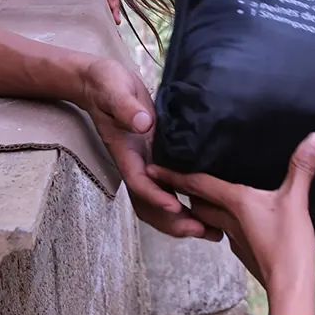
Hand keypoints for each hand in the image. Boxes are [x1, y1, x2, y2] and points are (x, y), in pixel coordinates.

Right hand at [80, 56, 216, 239]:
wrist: (102, 83)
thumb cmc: (107, 85)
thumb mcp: (115, 91)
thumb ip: (126, 107)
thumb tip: (142, 123)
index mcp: (125, 152)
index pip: (138, 182)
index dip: (155, 197)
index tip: (175, 206)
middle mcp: (136, 164)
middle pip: (150, 204)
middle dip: (174, 222)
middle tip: (204, 232)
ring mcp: (146, 164)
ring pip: (160, 202)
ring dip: (182, 220)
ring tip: (212, 231)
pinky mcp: (157, 159)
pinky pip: (170, 188)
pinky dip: (186, 203)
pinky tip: (208, 208)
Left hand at [149, 134, 314, 314]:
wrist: (289, 287)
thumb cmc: (289, 245)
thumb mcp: (296, 201)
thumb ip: (301, 168)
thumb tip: (313, 137)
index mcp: (234, 202)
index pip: (196, 184)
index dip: (173, 174)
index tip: (151, 167)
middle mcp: (228, 219)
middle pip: (196, 201)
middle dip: (183, 188)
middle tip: (171, 174)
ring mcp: (234, 238)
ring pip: (208, 217)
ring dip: (200, 205)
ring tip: (197, 192)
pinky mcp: (244, 250)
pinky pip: (225, 229)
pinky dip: (220, 218)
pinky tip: (232, 216)